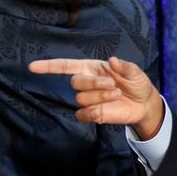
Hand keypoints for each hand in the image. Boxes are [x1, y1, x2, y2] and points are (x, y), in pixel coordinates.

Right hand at [28, 56, 162, 138]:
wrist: (144, 104)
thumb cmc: (137, 83)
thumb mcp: (134, 71)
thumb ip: (124, 66)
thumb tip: (112, 60)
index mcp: (93, 68)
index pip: (65, 66)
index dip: (49, 66)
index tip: (32, 67)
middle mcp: (87, 82)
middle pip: (75, 82)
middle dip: (94, 83)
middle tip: (113, 85)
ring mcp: (89, 99)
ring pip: (81, 98)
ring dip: (99, 96)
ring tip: (116, 95)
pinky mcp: (92, 114)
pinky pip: (82, 114)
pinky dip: (92, 112)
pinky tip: (105, 109)